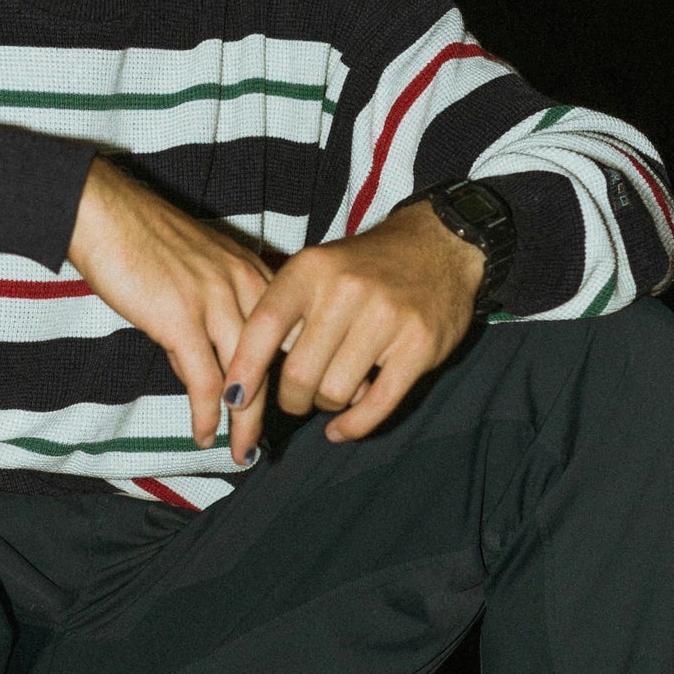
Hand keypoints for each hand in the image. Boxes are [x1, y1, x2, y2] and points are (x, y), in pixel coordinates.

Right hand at [67, 157, 274, 448]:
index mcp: (252, 272)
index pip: (291, 333)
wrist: (104, 211)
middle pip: (275, 360)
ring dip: (244, 423)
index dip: (292, 374)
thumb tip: (212, 363)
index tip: (289, 407)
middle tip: (265, 443)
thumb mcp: (197, 269)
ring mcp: (215, 302)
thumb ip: (214, 310)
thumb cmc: (142, 238)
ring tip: (240, 453)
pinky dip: (207, 415)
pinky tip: (203, 434)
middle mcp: (245, 285)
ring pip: (246, 377)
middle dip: (270, 409)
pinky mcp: (181, 319)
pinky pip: (206, 381)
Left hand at [221, 201, 483, 462]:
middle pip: (298, 374)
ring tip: (332, 394)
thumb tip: (242, 371)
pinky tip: (341, 429)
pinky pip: (376, 404)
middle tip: (297, 399)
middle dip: (292, 399)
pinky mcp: (419, 345)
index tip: (234, 398)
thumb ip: (285, 309)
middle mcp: (346, 290)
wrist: (440, 244)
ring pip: (334, 392)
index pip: (264, 327)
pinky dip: (353, 426)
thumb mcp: (318, 266)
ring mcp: (386, 318)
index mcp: (311, 269)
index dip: (244, 369)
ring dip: (326, 406)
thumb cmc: (366, 265)